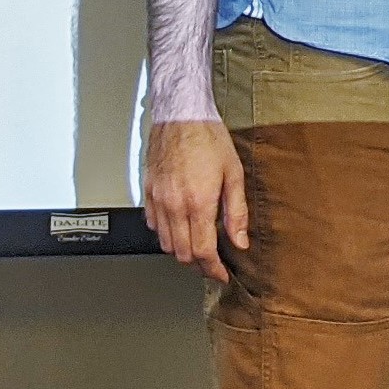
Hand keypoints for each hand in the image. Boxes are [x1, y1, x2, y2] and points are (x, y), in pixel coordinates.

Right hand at [144, 118, 248, 282]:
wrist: (181, 114)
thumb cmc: (208, 137)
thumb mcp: (233, 173)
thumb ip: (237, 212)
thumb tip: (240, 240)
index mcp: (198, 202)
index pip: (203, 251)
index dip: (213, 269)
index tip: (221, 274)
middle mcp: (175, 204)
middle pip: (183, 253)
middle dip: (199, 265)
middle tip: (212, 263)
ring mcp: (158, 199)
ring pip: (165, 243)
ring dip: (182, 251)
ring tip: (197, 246)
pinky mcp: (148, 191)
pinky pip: (152, 225)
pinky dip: (165, 233)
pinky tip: (178, 227)